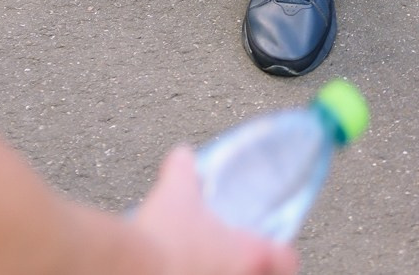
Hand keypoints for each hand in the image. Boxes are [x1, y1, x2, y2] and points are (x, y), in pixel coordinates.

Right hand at [132, 147, 298, 274]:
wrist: (130, 270)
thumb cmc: (159, 241)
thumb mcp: (175, 195)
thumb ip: (184, 171)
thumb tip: (183, 155)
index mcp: (252, 258)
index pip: (288, 258)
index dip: (280, 252)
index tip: (271, 246)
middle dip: (257, 270)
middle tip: (240, 261)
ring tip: (212, 267)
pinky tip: (187, 273)